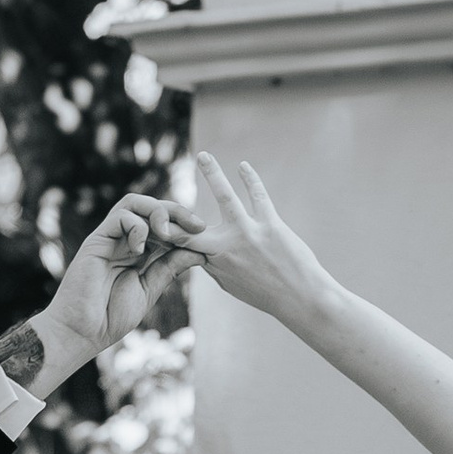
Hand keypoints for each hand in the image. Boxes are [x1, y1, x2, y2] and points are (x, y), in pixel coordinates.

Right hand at [33, 191, 199, 377]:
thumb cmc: (111, 316)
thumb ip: (170, 268)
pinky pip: (120, 217)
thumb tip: (200, 252)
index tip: (204, 234)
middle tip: (198, 227)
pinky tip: (141, 250)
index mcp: (138, 252)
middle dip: (178, 212)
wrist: (82, 332)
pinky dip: (137, 227)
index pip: (163, 224)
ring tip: (169, 233)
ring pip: (135, 204)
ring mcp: (110, 238)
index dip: (184, 224)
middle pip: (151, 208)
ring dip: (158, 212)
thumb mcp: (150, 289)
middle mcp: (124, 240)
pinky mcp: (96, 240)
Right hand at [176, 154, 335, 326]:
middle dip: (174, 209)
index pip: (182, 242)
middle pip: (192, 222)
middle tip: (162, 192)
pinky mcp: (271, 225)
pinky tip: (243, 167)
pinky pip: (258, 196)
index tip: (152, 220)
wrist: (300, 298)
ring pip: (225, 196)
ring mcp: (249, 233)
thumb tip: (197, 250)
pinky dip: (250, 179)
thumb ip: (212, 264)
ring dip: (212, 173)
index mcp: (215, 261)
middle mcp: (228, 246)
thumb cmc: (264, 293)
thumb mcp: (231, 284)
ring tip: (203, 156)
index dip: (164, 231)